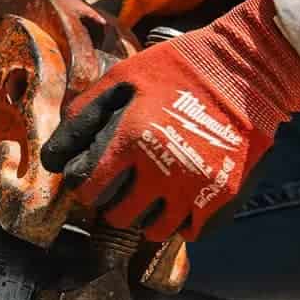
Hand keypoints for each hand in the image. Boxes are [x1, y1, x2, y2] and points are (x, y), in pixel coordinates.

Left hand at [42, 0, 299, 240]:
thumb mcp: (122, 78)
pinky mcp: (223, 195)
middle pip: (117, 216)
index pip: (88, 189)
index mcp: (130, 140)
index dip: (84, 186)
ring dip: (144, 216)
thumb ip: (85, 114)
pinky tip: (176, 200)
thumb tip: (55, 155)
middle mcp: (160, 171)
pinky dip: (178, 221)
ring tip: (147, 195)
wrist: (244, 68)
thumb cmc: (176, 68)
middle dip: (111, 204)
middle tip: (119, 188)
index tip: (91, 178)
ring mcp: (194, 187)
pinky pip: (189, 231)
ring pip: (152, 230)